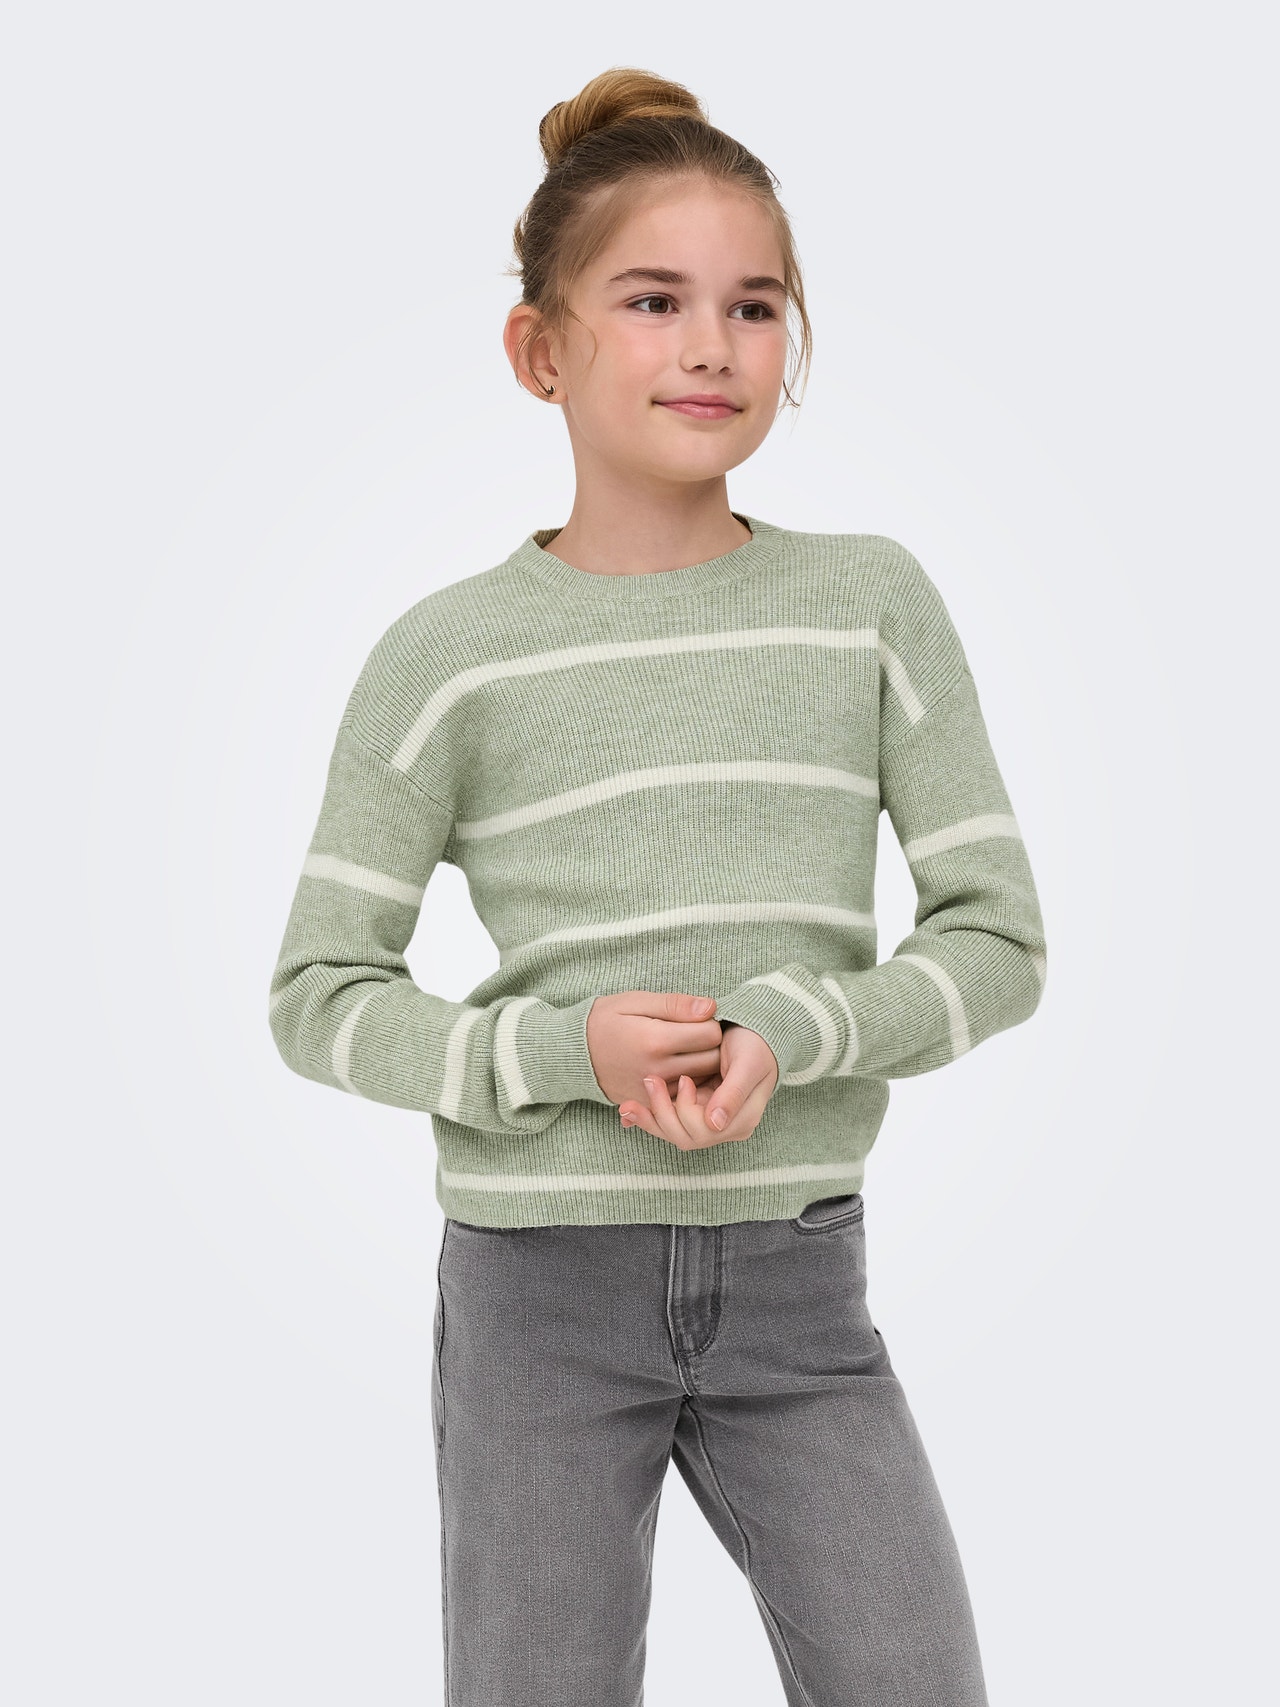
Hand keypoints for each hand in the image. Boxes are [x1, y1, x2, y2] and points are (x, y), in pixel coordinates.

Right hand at [585, 990, 724, 1106]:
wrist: (572, 1053)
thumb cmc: (605, 1020)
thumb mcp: (636, 1002)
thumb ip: (675, 1004)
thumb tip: (711, 1007)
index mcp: (655, 1040)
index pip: (711, 1034)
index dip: (709, 1022)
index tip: (697, 1018)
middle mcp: (658, 1070)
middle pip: (712, 1060)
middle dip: (711, 1045)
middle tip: (696, 1033)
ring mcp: (654, 1091)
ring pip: (702, 1081)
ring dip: (702, 1065)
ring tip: (687, 1049)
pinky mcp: (650, 1103)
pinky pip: (684, 1096)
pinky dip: (688, 1083)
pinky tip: (676, 1067)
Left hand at [617, 1023, 778, 1150]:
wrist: (753, 1033)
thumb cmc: (755, 1046)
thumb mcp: (749, 1063)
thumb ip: (734, 1093)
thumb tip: (715, 1123)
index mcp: (742, 1121)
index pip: (705, 1131)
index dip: (688, 1109)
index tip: (684, 1078)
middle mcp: (724, 1127)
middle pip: (686, 1137)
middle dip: (663, 1113)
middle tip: (649, 1080)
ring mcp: (708, 1122)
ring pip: (673, 1132)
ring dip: (651, 1117)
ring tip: (628, 1103)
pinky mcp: (693, 1111)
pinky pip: (668, 1121)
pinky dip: (649, 1115)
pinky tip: (629, 1109)